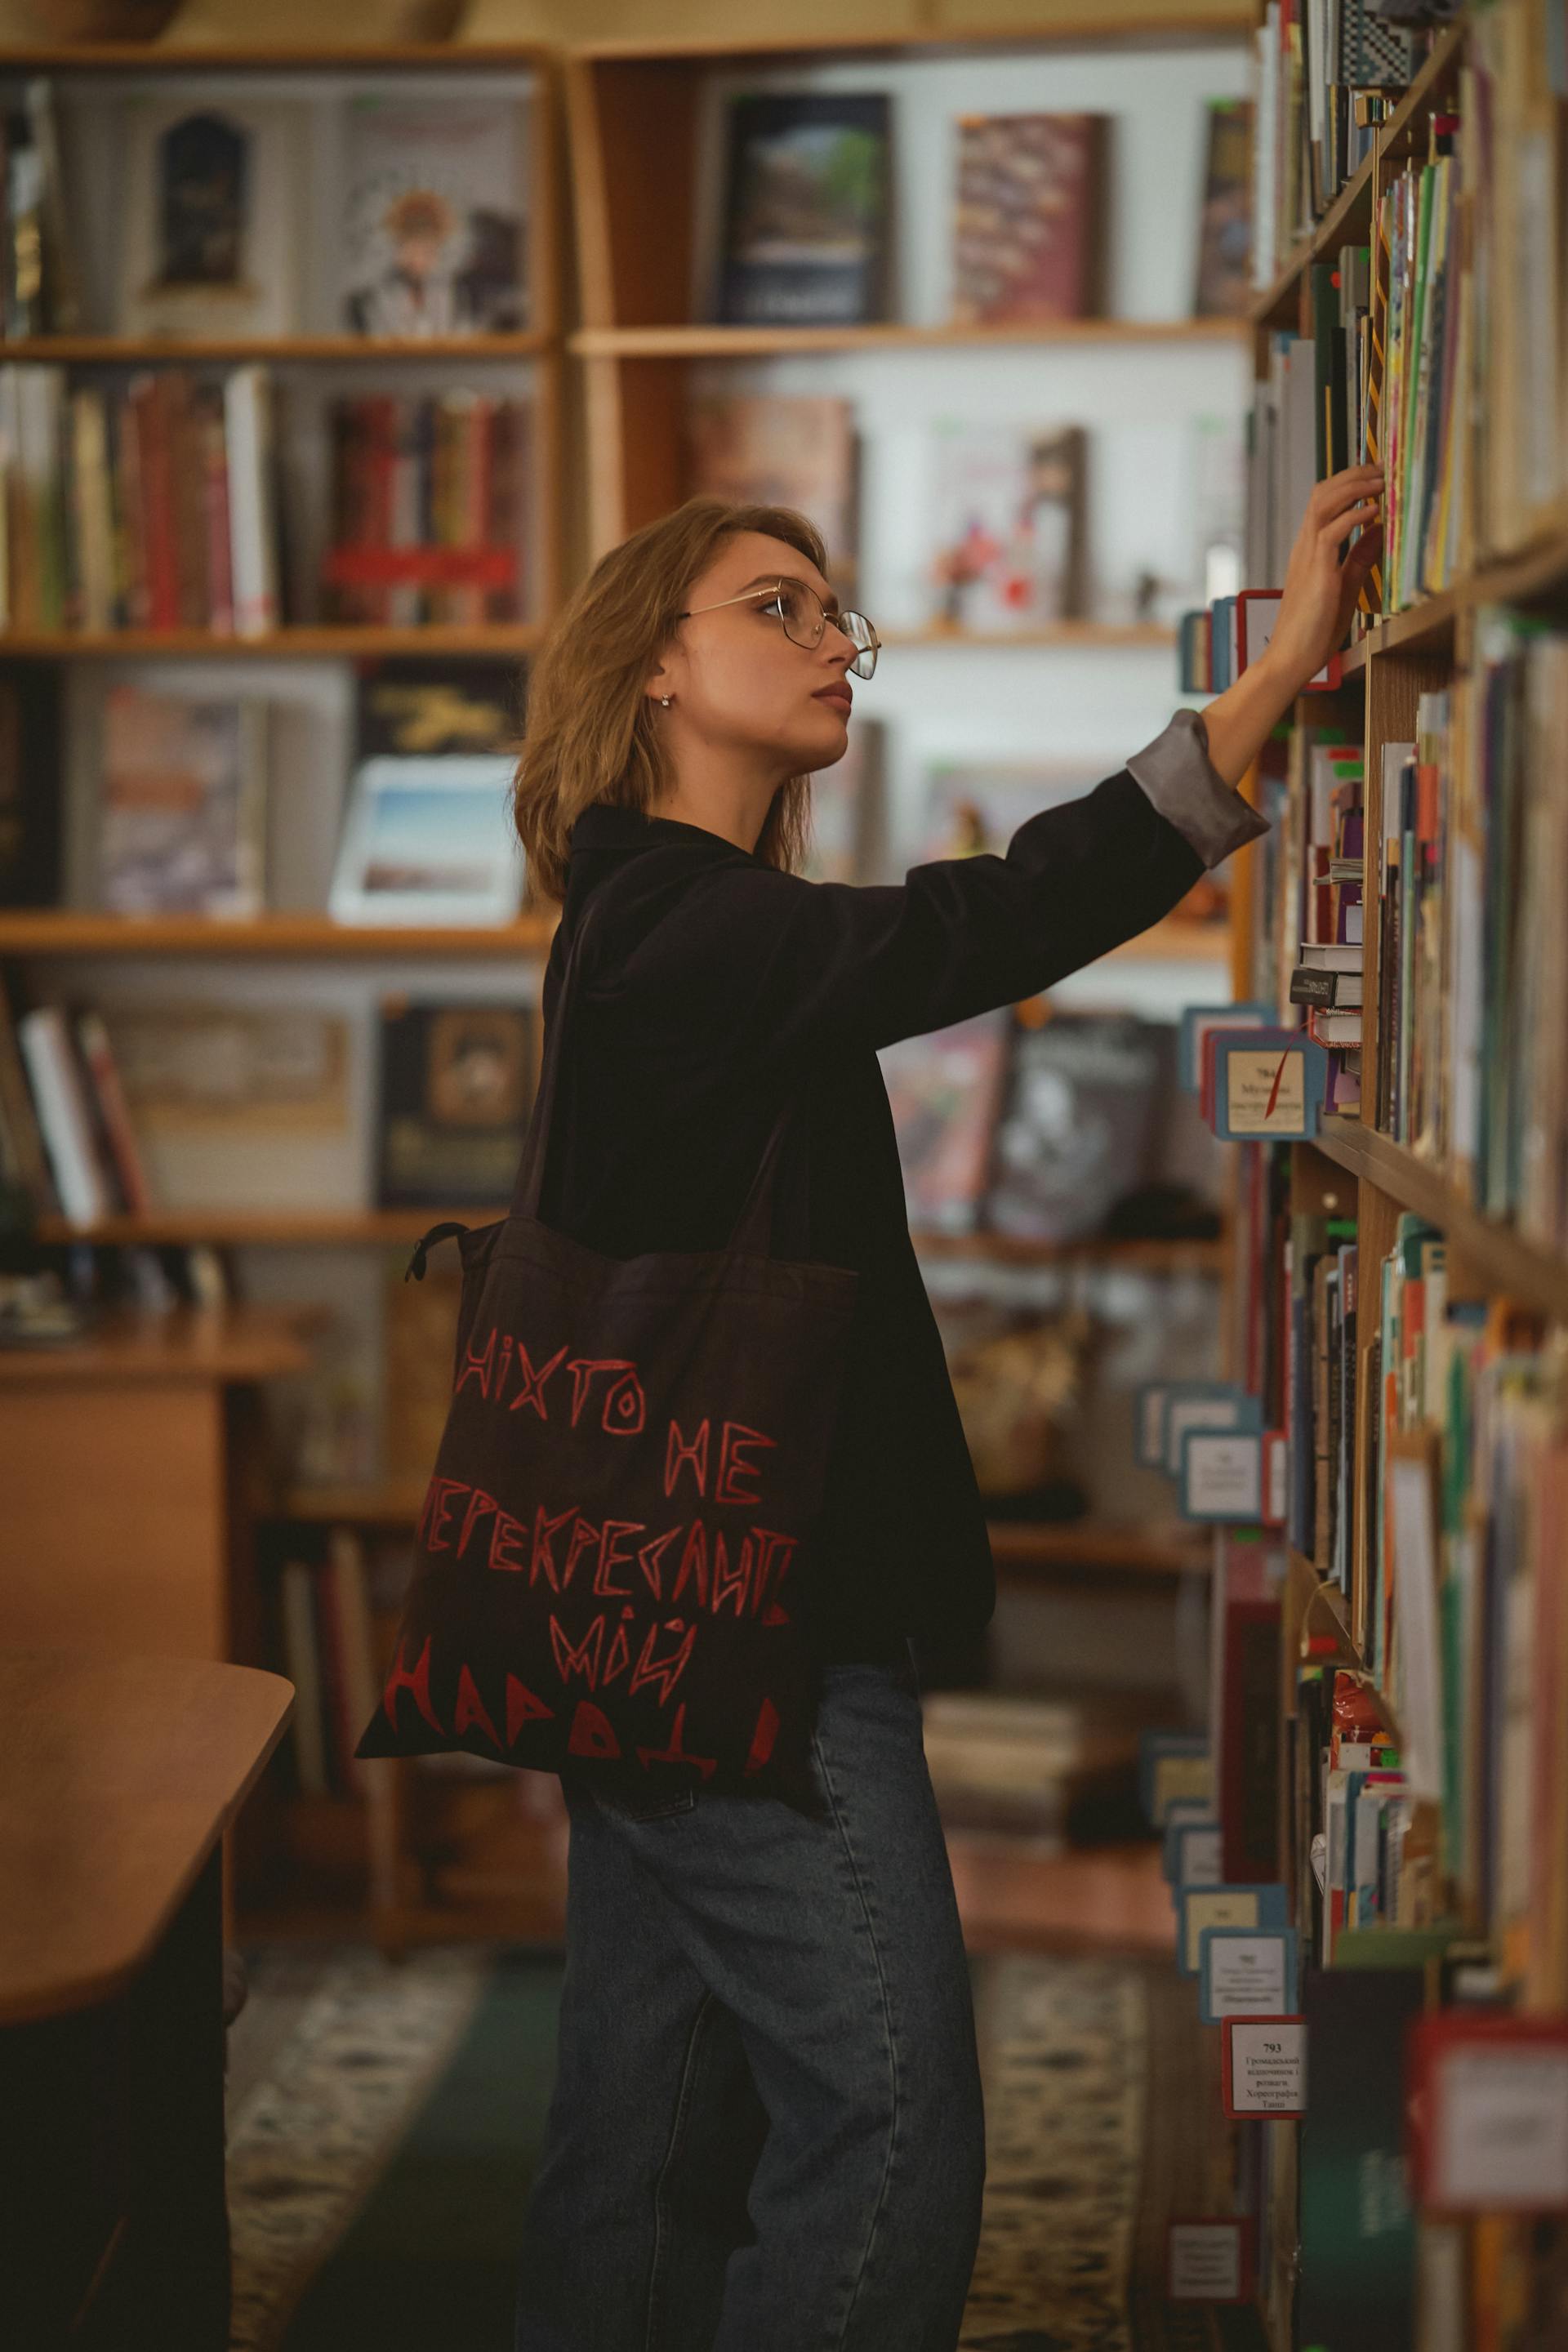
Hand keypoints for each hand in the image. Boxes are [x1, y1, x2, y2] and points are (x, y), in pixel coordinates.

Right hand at [1262, 462, 1383, 693]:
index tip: (1376, 476)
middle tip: (1382, 468)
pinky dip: (1355, 516)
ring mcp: (1307, 557)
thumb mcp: (1345, 586)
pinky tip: (1374, 511)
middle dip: (1354, 474)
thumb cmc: (1313, 630)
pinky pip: (1332, 531)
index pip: (1325, 500)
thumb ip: (1360, 558)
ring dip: (1355, 487)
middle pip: (1322, 492)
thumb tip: (1379, 531)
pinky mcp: (1316, 572)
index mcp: (1310, 549)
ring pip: (1324, 503)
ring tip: (1380, 482)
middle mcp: (1305, 546)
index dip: (1350, 482)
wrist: (1291, 658)